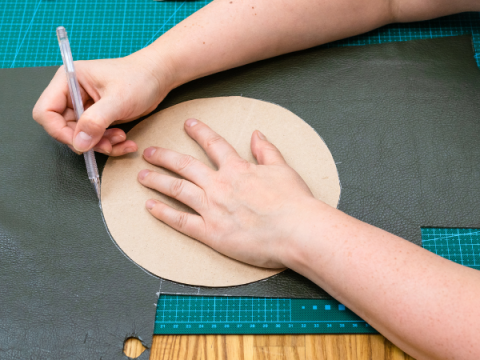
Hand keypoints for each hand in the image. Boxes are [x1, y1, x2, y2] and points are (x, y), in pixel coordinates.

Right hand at [33, 51, 173, 154]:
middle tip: (108, 144)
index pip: (46, 111)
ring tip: (121, 139)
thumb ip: (96, 121)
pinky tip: (126, 142)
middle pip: (63, 128)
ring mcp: (85, 107)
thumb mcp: (118, 100)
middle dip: (86, 141)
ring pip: (81, 137)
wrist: (158, 78)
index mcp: (68, 80)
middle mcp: (72, 94)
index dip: (59, 131)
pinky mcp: (98, 118)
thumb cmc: (139, 79)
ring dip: (101, 144)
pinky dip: (109, 144)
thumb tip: (79, 143)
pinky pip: (96, 138)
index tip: (81, 142)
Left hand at [137, 118, 318, 267]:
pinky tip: (150, 206)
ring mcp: (212, 208)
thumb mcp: (282, 169)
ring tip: (142, 175)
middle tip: (149, 151)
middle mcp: (220, 185)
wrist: (297, 230)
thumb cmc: (293, 202)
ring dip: (157, 180)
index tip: (188, 123)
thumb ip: (266, 151)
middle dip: (165, 156)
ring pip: (177, 189)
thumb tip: (257, 134)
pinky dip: (163, 213)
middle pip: (185, 166)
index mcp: (237, 169)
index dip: (200, 132)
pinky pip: (181, 221)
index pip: (214, 145)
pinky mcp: (211, 232)